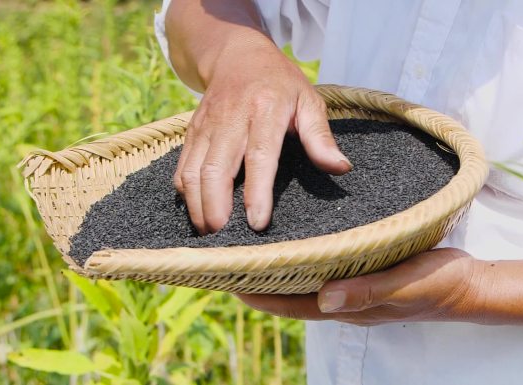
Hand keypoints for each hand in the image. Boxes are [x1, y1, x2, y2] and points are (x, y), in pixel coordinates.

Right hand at [173, 32, 351, 233]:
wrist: (238, 55)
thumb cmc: (280, 83)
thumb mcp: (309, 101)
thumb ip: (321, 137)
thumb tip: (341, 168)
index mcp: (266, 110)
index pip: (259, 156)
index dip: (256, 192)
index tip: (257, 222)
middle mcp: (231, 118)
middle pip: (215, 169)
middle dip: (216, 208)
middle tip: (224, 238)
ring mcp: (207, 125)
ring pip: (192, 171)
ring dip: (198, 206)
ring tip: (210, 233)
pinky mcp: (191, 132)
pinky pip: (182, 167)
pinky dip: (186, 193)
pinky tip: (198, 212)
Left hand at [236, 248, 483, 325]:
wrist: (466, 282)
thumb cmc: (437, 286)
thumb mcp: (404, 286)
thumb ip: (367, 292)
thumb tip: (323, 299)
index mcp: (344, 306)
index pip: (287, 304)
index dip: (255, 294)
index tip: (225, 277)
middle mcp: (340, 297)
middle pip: (288, 291)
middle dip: (259, 276)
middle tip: (231, 250)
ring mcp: (351, 284)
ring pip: (304, 275)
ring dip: (279, 262)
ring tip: (255, 237)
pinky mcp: (363, 268)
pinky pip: (325, 261)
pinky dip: (306, 251)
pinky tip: (300, 230)